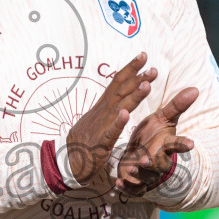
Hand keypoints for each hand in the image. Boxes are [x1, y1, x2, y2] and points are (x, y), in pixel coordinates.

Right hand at [66, 52, 156, 184]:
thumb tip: (119, 101)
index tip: (143, 57)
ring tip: (146, 85)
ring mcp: (100, 127)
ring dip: (133, 96)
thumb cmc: (83, 143)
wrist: (66, 161)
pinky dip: (117, 123)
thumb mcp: (95, 122)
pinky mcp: (99, 144)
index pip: (117, 84)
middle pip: (120, 91)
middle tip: (152, 67)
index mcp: (102, 108)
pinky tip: (125, 114)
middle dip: (136, 78)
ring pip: (118, 108)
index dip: (130, 69)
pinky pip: (109, 132)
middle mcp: (102, 113)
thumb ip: (107, 111)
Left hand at [115, 85, 198, 194]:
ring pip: (145, 177)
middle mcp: (159, 161)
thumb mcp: (163, 119)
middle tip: (145, 159)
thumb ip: (176, 106)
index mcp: (166, 145)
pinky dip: (126, 187)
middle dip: (153, 163)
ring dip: (137, 173)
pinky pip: (133, 189)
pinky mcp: (136, 184)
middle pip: (160, 165)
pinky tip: (117, 183)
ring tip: (129, 168)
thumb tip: (195, 88)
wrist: (140, 156)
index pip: (177, 144)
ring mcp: (148, 174)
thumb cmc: (153, 136)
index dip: (183, 144)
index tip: (191, 143)